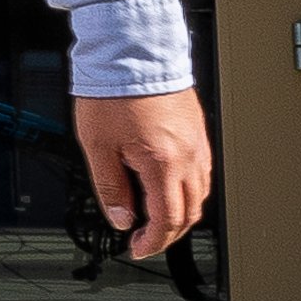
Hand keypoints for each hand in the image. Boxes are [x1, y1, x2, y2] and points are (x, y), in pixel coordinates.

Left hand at [77, 91, 214, 258]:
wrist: (132, 52)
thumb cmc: (114, 91)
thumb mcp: (98, 147)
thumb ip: (111, 188)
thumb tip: (121, 218)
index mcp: (163, 164)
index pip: (167, 220)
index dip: (153, 242)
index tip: (138, 248)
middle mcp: (188, 156)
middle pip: (189, 213)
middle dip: (168, 234)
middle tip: (146, 240)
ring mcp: (197, 143)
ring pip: (200, 194)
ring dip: (181, 213)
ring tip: (156, 218)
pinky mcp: (198, 131)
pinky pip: (202, 172)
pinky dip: (189, 190)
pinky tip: (170, 188)